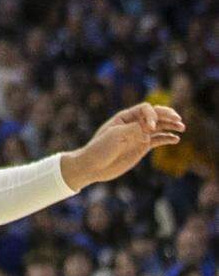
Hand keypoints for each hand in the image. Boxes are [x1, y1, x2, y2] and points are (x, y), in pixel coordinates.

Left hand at [61, 103, 183, 188]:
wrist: (94, 166)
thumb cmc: (100, 148)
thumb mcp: (115, 137)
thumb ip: (133, 131)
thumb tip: (151, 128)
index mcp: (125, 117)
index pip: (144, 109)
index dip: (151, 115)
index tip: (150, 128)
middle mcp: (133, 124)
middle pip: (154, 115)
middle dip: (166, 115)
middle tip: (178, 119)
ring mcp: (138, 136)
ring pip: (158, 127)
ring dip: (169, 126)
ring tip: (182, 127)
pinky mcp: (141, 147)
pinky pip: (157, 140)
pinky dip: (166, 138)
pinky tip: (176, 139)